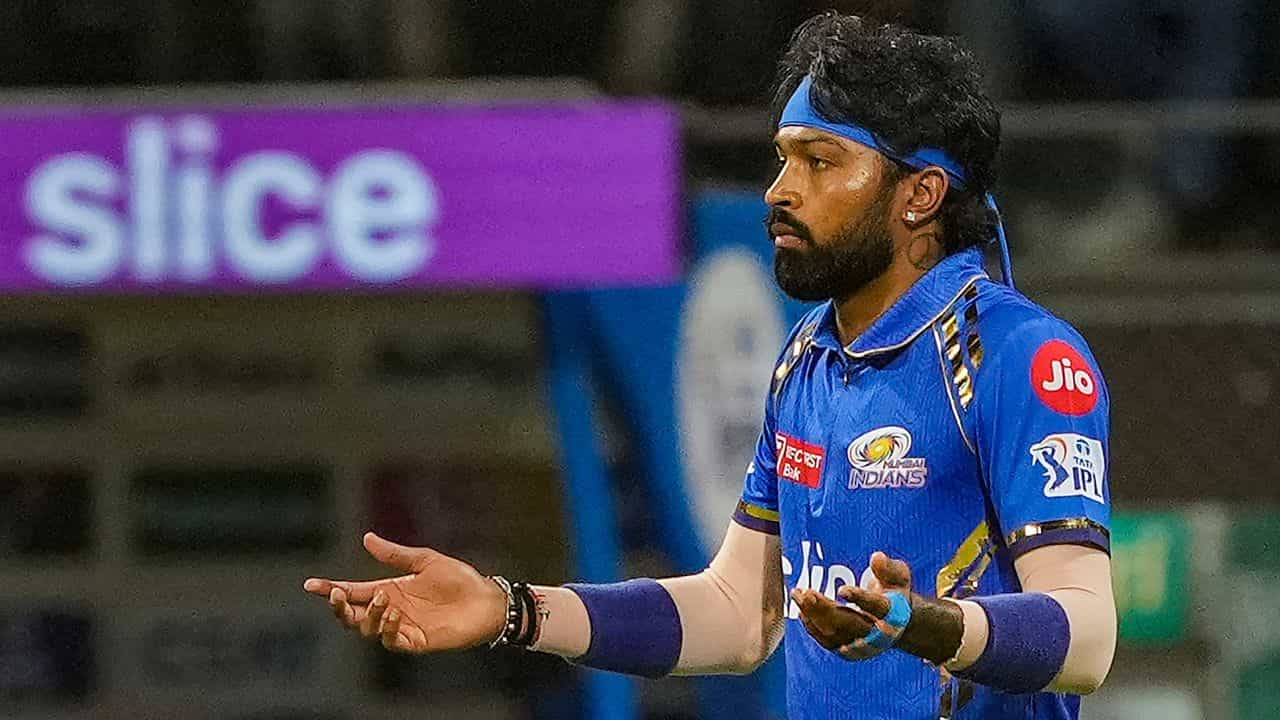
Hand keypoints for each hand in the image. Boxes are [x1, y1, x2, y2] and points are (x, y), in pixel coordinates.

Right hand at [303, 532, 506, 653]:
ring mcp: (402, 627)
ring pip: (368, 630)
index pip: (354, 591)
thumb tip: (366, 538)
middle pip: (353, 616)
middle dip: (340, 608)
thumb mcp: (425, 560)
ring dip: (368, 616)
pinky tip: (393, 613)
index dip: (331, 589)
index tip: (310, 585)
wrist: (486, 599)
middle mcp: (391, 610)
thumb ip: (395, 554)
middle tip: (338, 594)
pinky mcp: (417, 641)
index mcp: (389, 589)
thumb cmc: (459, 580)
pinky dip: (388, 628)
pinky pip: (392, 641)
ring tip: (381, 598)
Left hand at [792, 551, 913, 660]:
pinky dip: (813, 627)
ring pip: (835, 634)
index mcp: (893, 612)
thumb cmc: (893, 592)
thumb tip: (876, 557)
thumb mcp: (898, 576)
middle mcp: (877, 632)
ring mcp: (862, 645)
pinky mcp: (848, 650)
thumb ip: (888, 568)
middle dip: (826, 609)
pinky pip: (827, 642)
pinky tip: (802, 611)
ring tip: (798, 596)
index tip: (843, 590)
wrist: (895, 622)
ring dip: (813, 616)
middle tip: (807, 593)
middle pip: (850, 623)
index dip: (860, 599)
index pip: (876, 607)